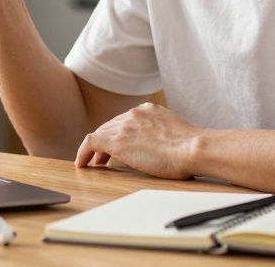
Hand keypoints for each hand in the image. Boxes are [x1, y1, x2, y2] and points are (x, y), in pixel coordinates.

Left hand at [75, 103, 201, 179]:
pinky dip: (83, 152)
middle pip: (110, 126)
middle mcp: (134, 114)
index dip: (118, 134)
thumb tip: (167, 148)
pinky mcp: (116, 141)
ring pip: (100, 133)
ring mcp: (124, 125)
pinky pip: (90, 143)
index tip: (116, 146)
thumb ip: (165, 135)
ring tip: (91, 162)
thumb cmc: (192, 148)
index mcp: (148, 110)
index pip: (125, 120)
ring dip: (95, 149)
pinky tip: (82, 164)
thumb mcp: (177, 134)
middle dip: (105, 142)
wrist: (192, 148)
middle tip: (102, 158)